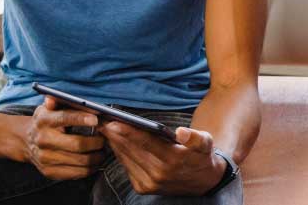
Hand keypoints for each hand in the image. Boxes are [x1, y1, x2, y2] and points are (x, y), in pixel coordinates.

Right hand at [23, 96, 105, 179]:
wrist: (27, 141)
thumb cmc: (46, 121)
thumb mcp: (49, 107)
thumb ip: (57, 100)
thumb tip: (52, 98)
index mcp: (44, 120)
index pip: (64, 118)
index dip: (81, 119)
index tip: (96, 119)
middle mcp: (43, 139)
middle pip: (77, 144)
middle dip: (96, 142)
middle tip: (105, 139)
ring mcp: (45, 158)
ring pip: (80, 160)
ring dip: (97, 156)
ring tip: (103, 150)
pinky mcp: (49, 172)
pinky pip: (77, 173)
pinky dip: (90, 168)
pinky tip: (95, 161)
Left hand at [99, 121, 225, 195]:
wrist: (204, 182)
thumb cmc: (201, 156)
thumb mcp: (205, 143)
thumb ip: (195, 137)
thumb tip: (181, 132)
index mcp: (173, 160)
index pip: (146, 143)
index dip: (128, 132)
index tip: (113, 122)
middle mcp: (159, 174)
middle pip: (131, 150)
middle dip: (115, 135)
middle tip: (101, 119)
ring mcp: (150, 183)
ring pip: (126, 159)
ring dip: (114, 143)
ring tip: (105, 127)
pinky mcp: (143, 188)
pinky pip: (127, 167)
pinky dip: (120, 154)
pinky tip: (115, 142)